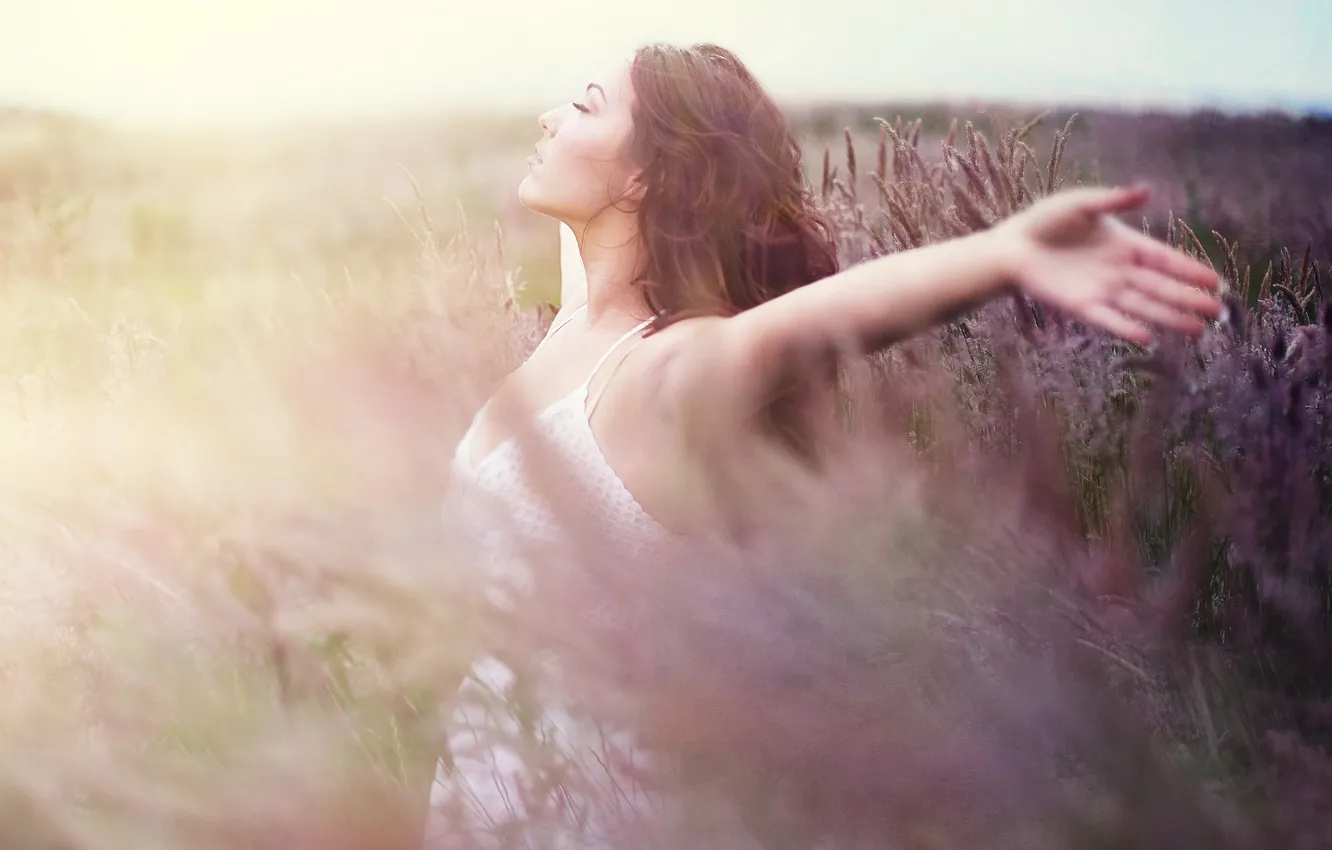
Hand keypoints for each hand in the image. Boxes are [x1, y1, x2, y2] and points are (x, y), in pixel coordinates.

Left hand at [994, 185, 1221, 344]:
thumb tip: (1145, 190)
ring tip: (1197, 330)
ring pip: (1143, 306)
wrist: (1013, 246)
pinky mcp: (1082, 306)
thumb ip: (1112, 200)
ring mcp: (1103, 290)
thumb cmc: (1046, 220)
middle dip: (1190, 299)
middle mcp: (1120, 270)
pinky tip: (1148, 337)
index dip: (1191, 271)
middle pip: (1162, 288)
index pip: (1166, 259)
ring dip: (1170, 317)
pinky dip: (1126, 327)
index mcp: (1126, 244)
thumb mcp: (1080, 204)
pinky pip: (1109, 319)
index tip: (1216, 282)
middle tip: (1218, 313)